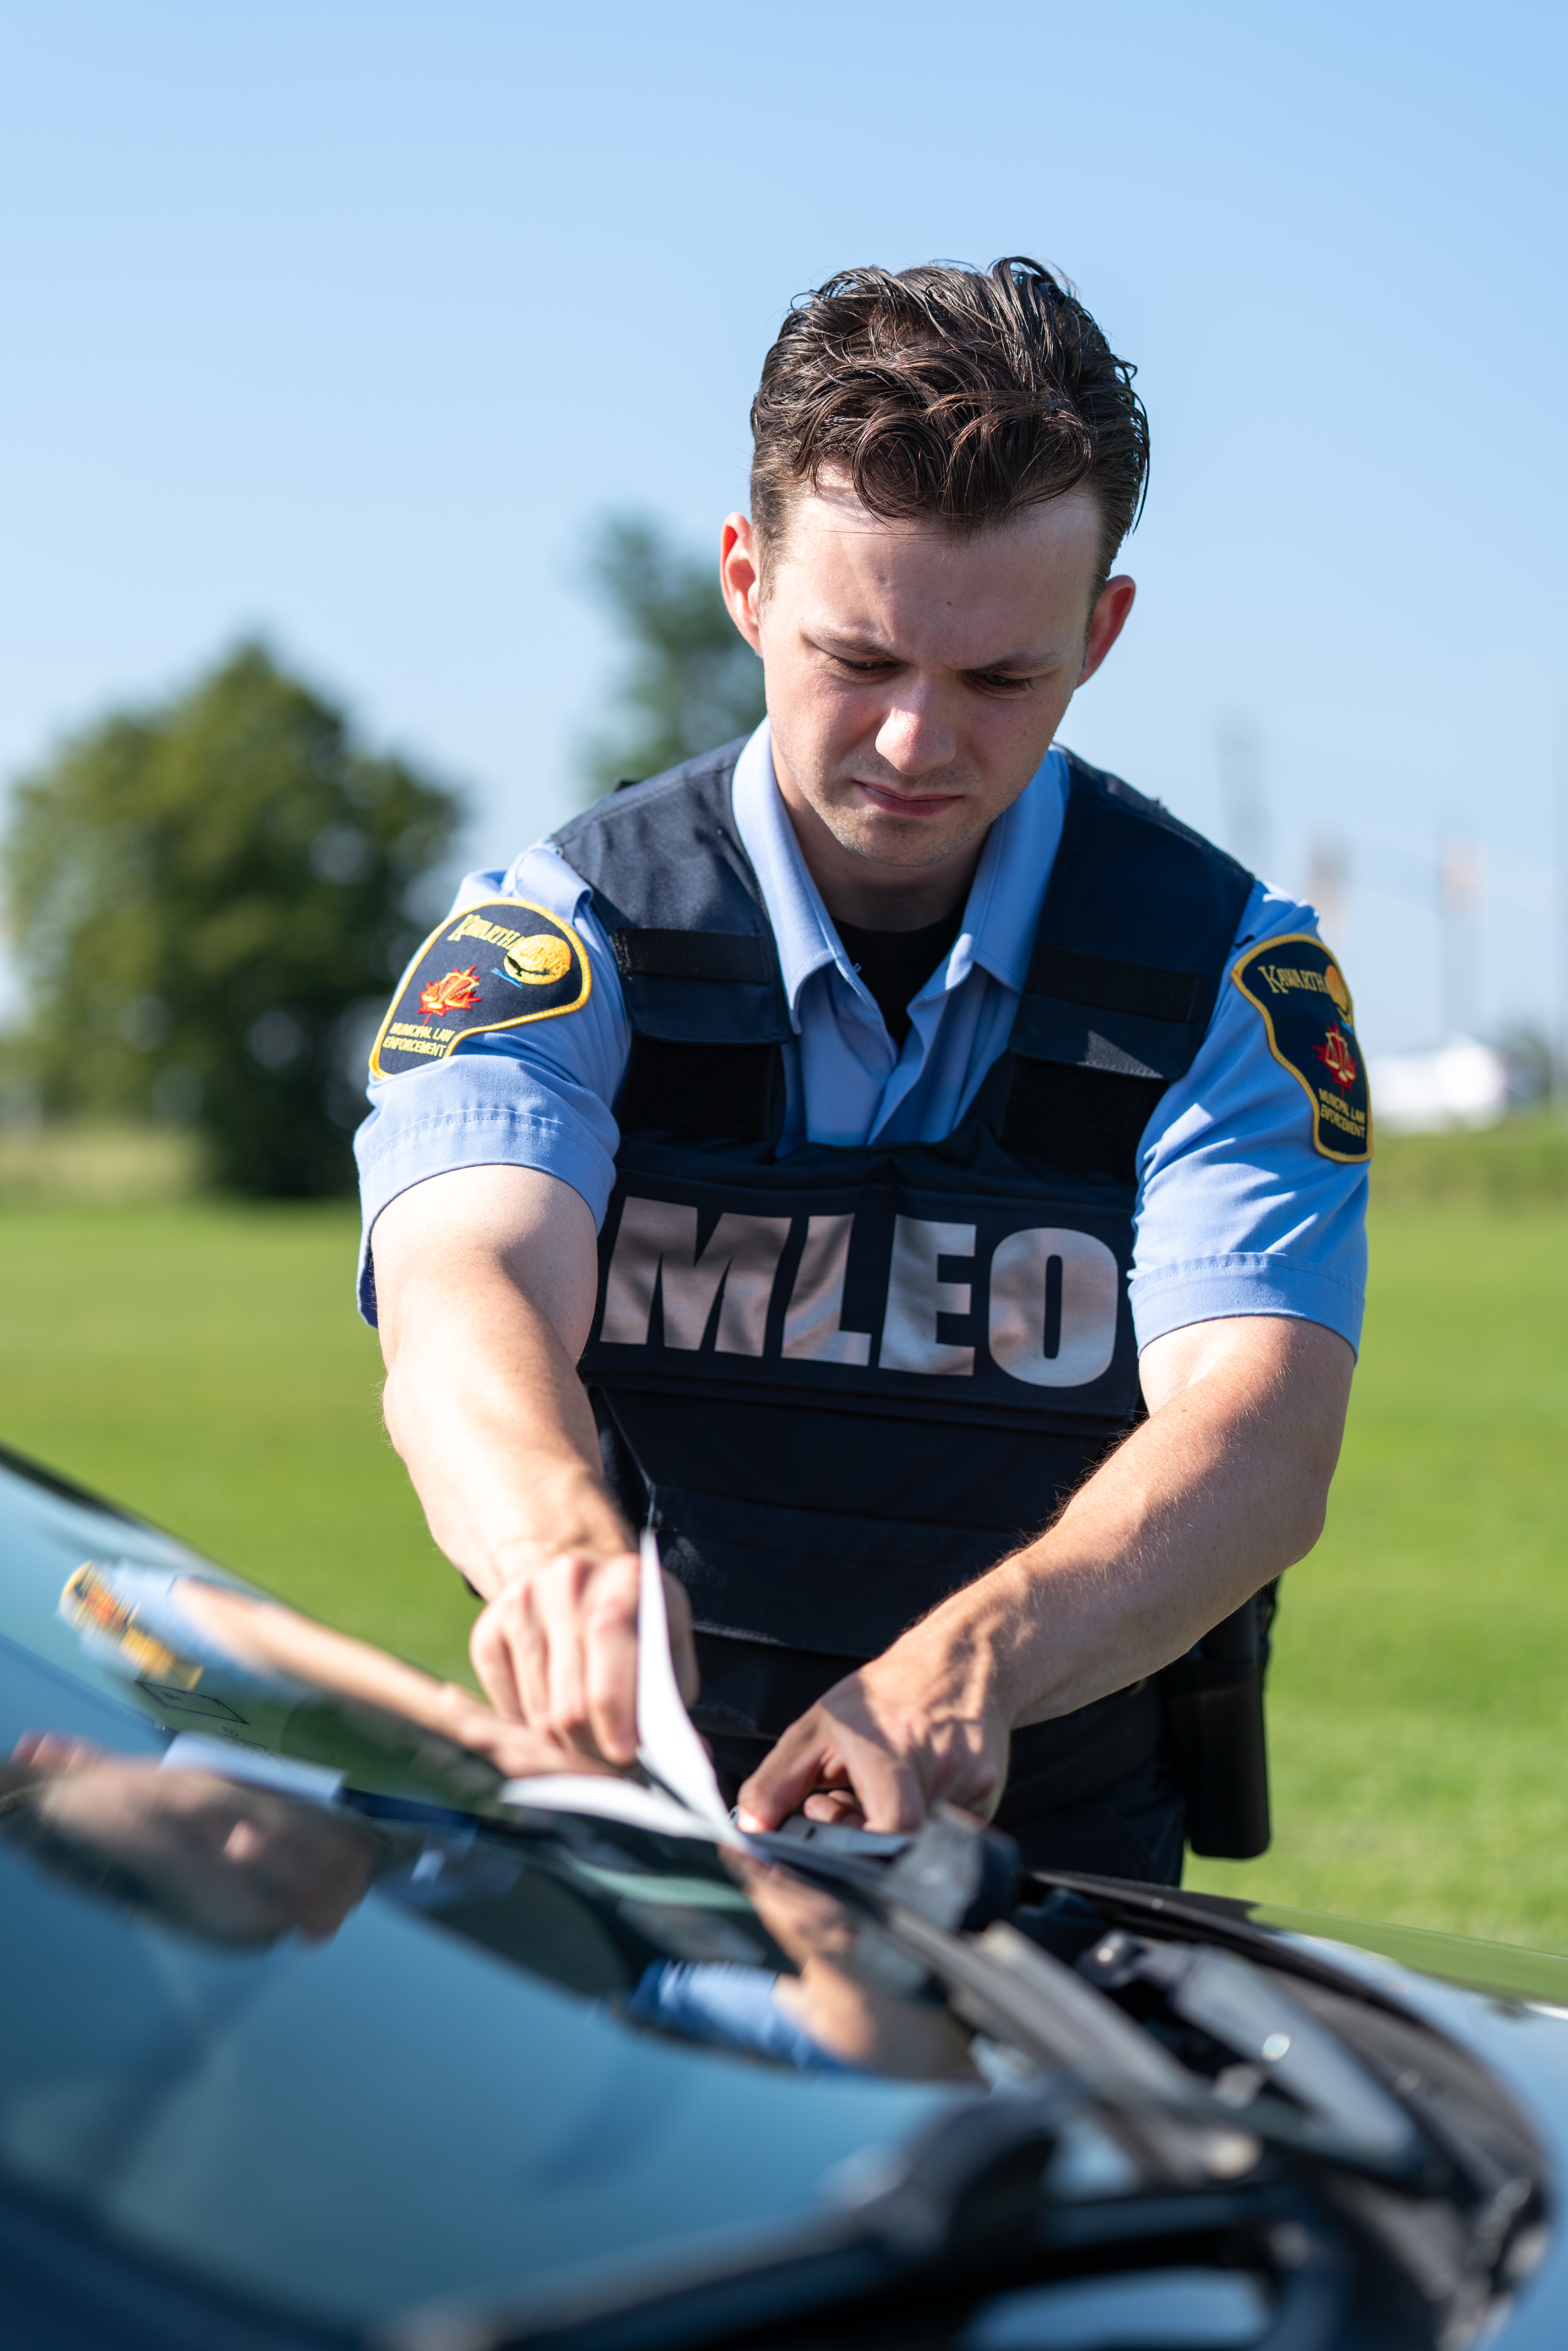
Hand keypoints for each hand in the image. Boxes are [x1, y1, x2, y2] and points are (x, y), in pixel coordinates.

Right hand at [469, 1549, 698, 1765]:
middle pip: (570, 1697)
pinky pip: (506, 1707)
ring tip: (589, 1753)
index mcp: (624, 1577)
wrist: (582, 1580)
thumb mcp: (668, 1646)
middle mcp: (567, 1580)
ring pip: (537, 1713)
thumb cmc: (637, 1626)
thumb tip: (683, 1758)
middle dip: (593, 1748)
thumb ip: (671, 1696)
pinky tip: (554, 1725)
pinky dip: (530, 1732)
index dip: (617, 1708)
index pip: (610, 1642)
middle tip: (611, 1769)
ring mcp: (520, 1603)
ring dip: (564, 1749)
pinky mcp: (487, 1631)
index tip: (624, 1755)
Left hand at [735, 1622, 1010, 1834]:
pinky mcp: (990, 1797)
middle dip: (864, 1836)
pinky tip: (913, 1788)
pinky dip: (920, 1823)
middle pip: (900, 1844)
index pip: (892, 1826)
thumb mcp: (817, 1727)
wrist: (959, 1666)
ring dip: (890, 1829)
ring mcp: (972, 1784)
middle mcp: (939, 1768)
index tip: (826, 1815)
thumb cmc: (884, 1698)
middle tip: (847, 1799)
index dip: (856, 1842)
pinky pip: (946, 1834)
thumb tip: (748, 1830)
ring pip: (921, 1841)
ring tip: (880, 1789)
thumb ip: (777, 1781)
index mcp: (894, 1749)